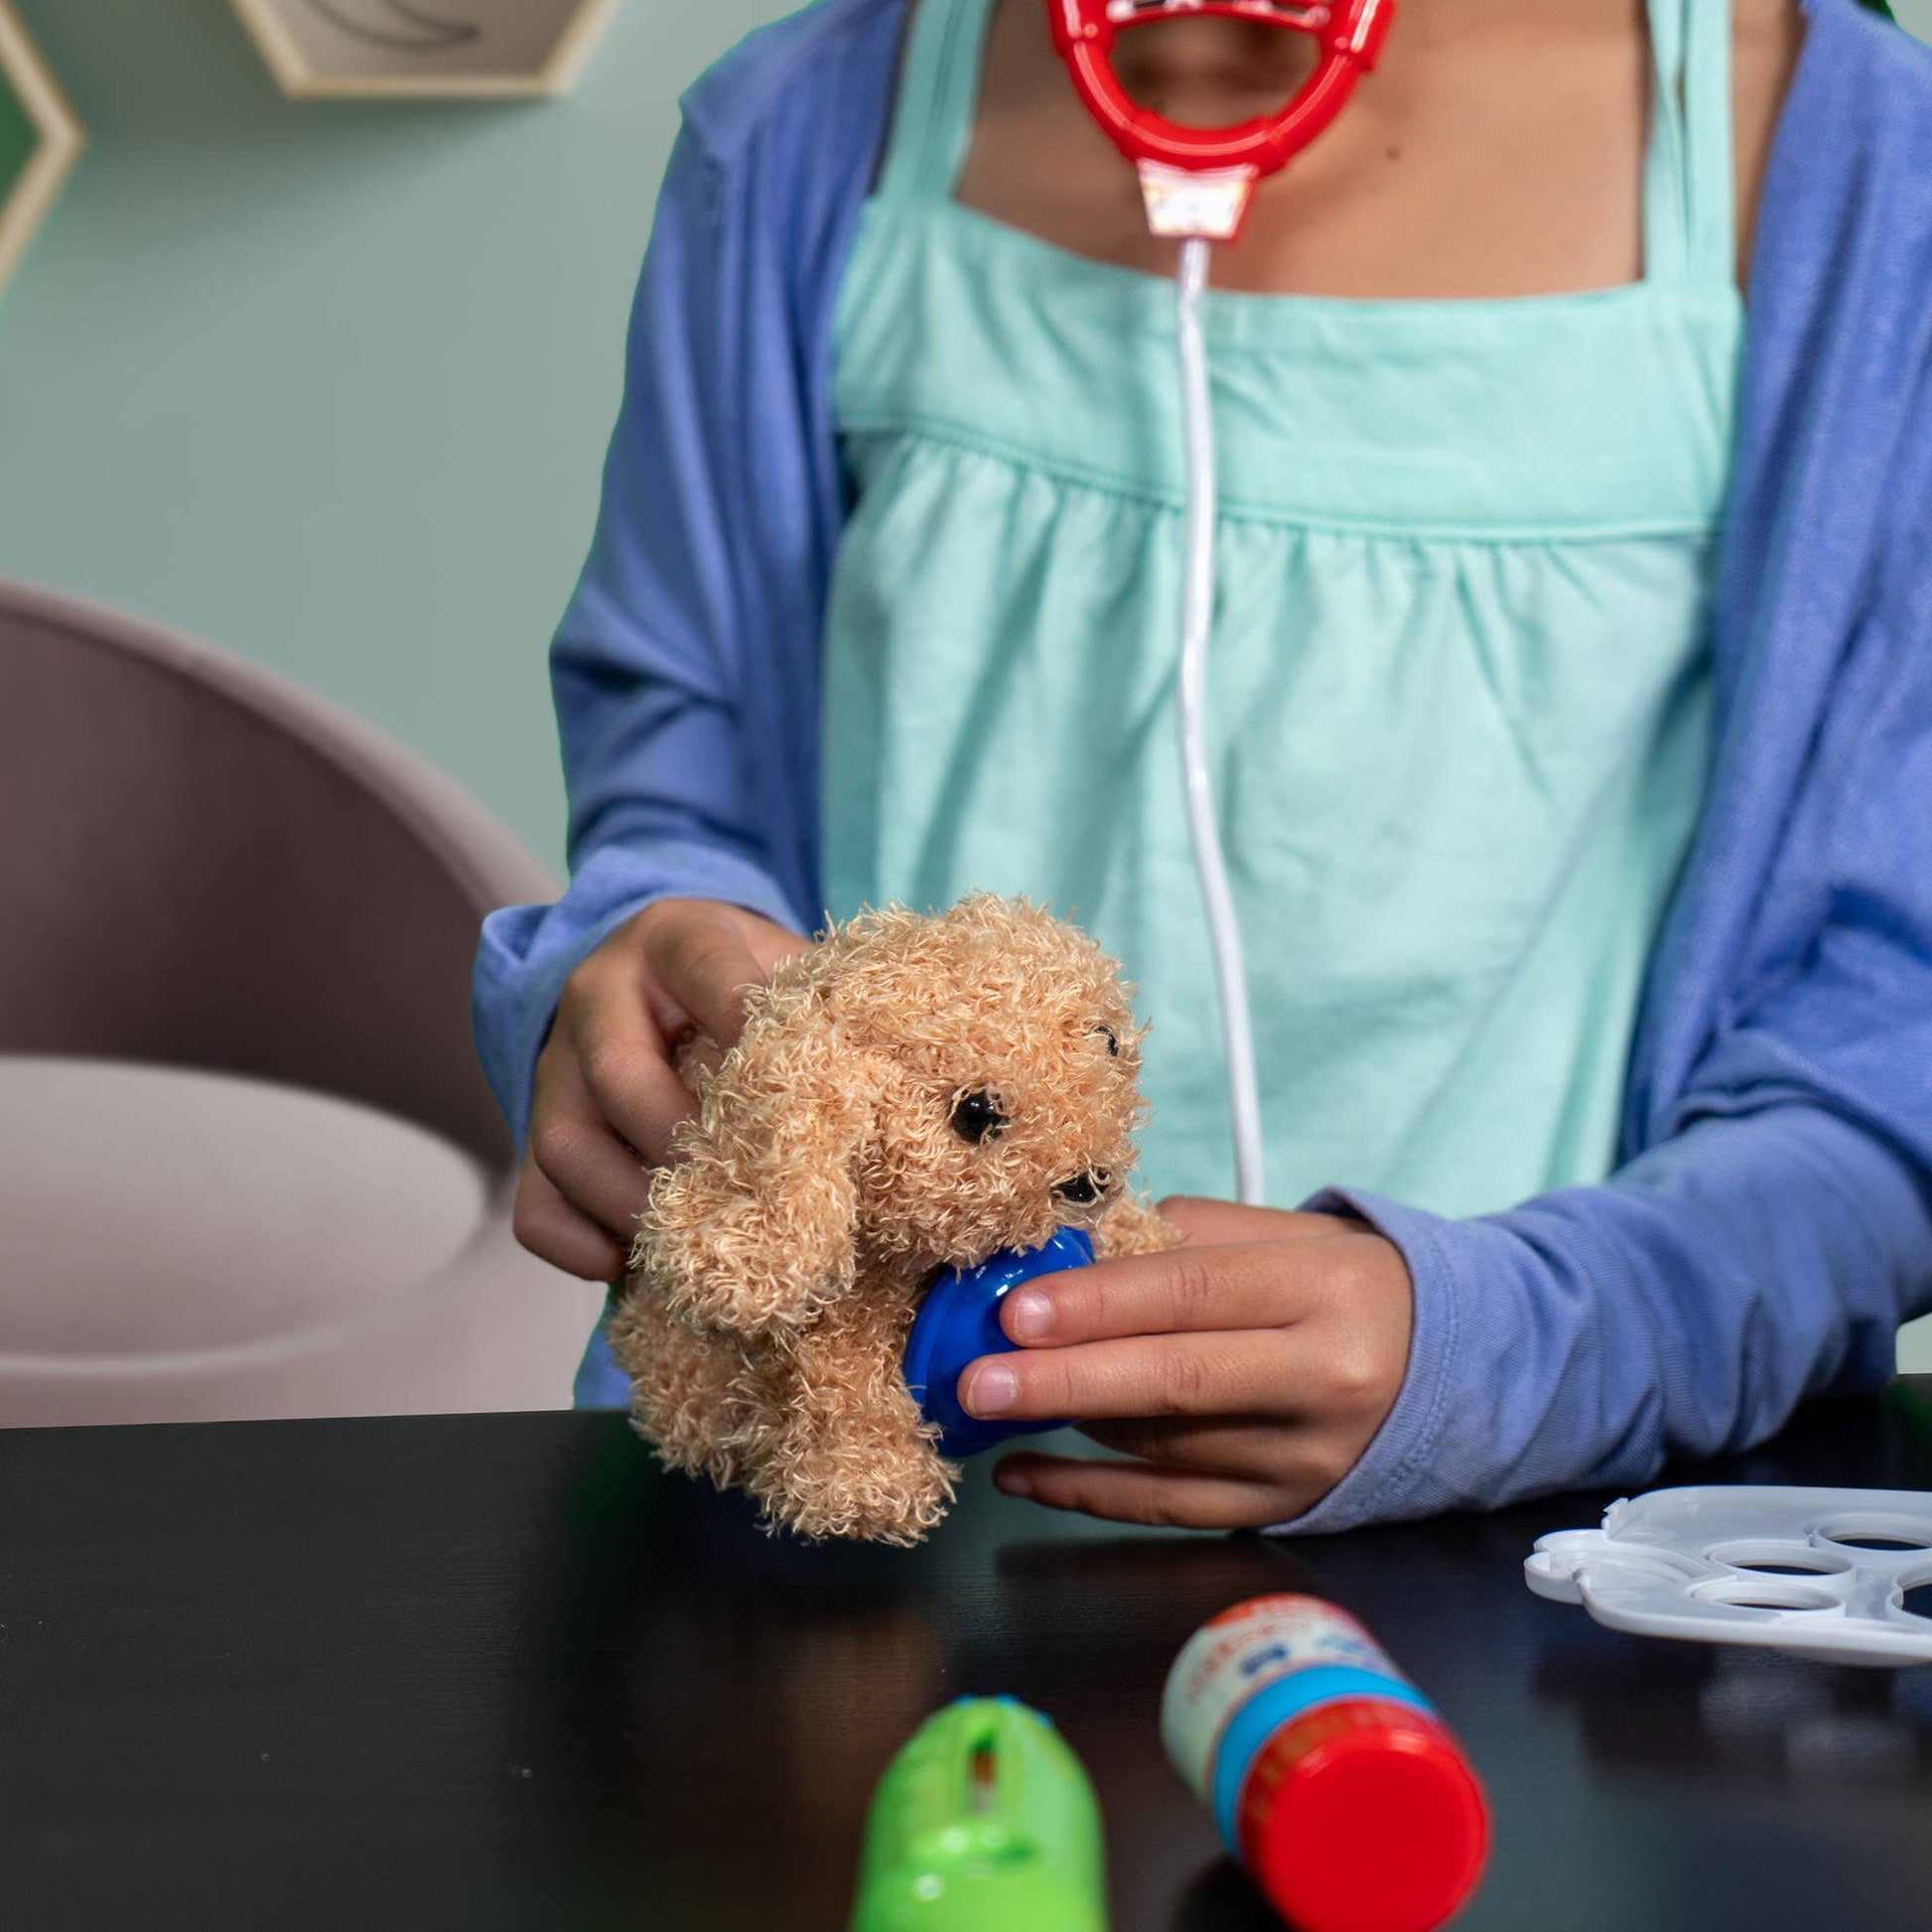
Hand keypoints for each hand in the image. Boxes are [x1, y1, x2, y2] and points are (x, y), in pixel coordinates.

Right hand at [512, 897, 807, 1280]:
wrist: (657, 975)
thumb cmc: (746, 982)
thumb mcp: (785, 964)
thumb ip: (826, 1005)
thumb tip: (907, 1079)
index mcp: (675, 938)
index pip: (706, 971)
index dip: (748, 1026)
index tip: (793, 1088)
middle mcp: (599, 993)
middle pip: (616, 1072)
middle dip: (680, 1142)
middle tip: (740, 1192)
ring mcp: (555, 1065)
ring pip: (564, 1144)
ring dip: (630, 1205)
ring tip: (691, 1241)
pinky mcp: (535, 1131)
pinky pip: (533, 1202)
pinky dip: (578, 1245)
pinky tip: (630, 1263)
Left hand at [964, 1198, 1412, 1528]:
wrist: (1457, 1367)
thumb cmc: (1346, 1283)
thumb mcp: (1285, 1235)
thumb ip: (1179, 1237)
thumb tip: (1066, 1250)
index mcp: (1324, 1288)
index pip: (1195, 1294)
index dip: (1100, 1303)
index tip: (1017, 1310)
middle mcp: (1323, 1378)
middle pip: (1177, 1382)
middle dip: (1066, 1381)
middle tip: (978, 1379)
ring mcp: (1306, 1456)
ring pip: (1164, 1445)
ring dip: (1066, 1424)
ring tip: (991, 1398)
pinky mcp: (1285, 1508)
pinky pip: (1169, 1508)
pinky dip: (1086, 1493)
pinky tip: (1022, 1471)